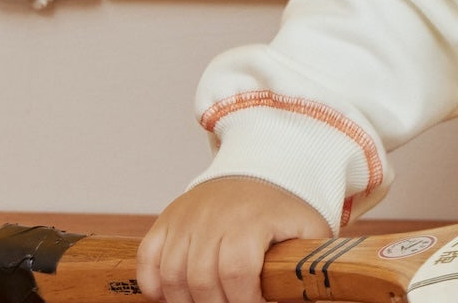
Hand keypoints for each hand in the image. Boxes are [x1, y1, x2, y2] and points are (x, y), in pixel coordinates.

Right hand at [139, 176, 326, 302]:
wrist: (261, 168)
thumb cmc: (286, 208)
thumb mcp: (309, 229)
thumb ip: (308, 263)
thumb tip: (304, 295)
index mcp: (251, 219)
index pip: (237, 271)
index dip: (244, 300)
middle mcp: (213, 217)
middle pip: (202, 279)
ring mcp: (186, 218)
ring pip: (172, 274)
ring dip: (186, 301)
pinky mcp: (167, 220)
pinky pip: (148, 257)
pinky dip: (153, 284)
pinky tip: (172, 295)